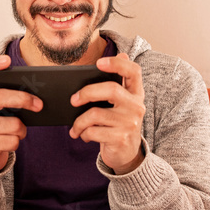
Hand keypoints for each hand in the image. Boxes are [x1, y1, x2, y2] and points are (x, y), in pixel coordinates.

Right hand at [0, 55, 41, 172]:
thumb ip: (6, 100)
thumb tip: (35, 96)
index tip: (7, 60)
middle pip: (1, 96)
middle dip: (24, 99)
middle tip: (39, 104)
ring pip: (14, 124)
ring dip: (22, 130)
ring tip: (16, 132)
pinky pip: (13, 141)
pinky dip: (16, 143)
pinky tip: (8, 143)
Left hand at [69, 53, 145, 174]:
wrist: (127, 154)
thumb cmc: (119, 124)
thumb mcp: (122, 103)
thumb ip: (120, 82)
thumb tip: (123, 54)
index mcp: (136, 93)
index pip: (134, 71)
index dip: (117, 64)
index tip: (99, 63)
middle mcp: (136, 106)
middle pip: (111, 90)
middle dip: (87, 92)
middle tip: (73, 100)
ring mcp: (130, 123)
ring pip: (96, 114)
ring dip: (79, 122)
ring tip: (75, 127)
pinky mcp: (121, 138)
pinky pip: (93, 131)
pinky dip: (84, 134)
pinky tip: (84, 136)